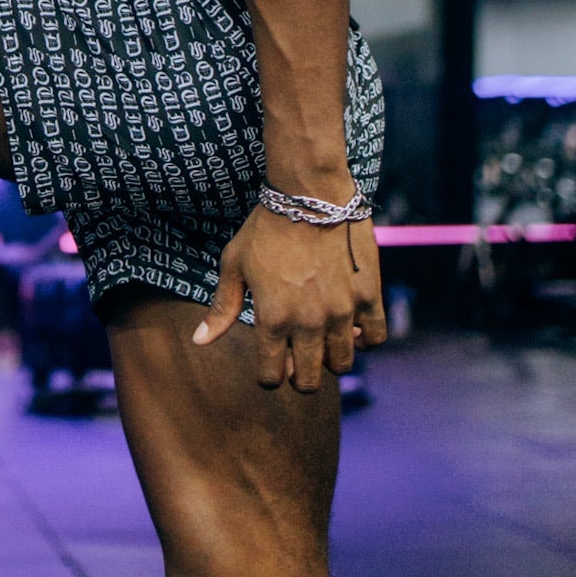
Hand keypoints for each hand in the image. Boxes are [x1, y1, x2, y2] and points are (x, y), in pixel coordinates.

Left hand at [192, 204, 387, 390]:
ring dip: (331, 358)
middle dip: (300, 377)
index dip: (268, 376)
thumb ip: (221, 308)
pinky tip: (353, 325)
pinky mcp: (368, 296)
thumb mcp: (234, 265)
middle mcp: (309, 322)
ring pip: (342, 364)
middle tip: (298, 358)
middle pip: (309, 382)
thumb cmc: (265, 228)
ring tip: (324, 338)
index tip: (270, 364)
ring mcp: (342, 311)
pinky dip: (366, 338)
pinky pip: (376, 337)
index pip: (271, 376)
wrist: (309, 194)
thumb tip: (199, 341)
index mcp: (272, 319)